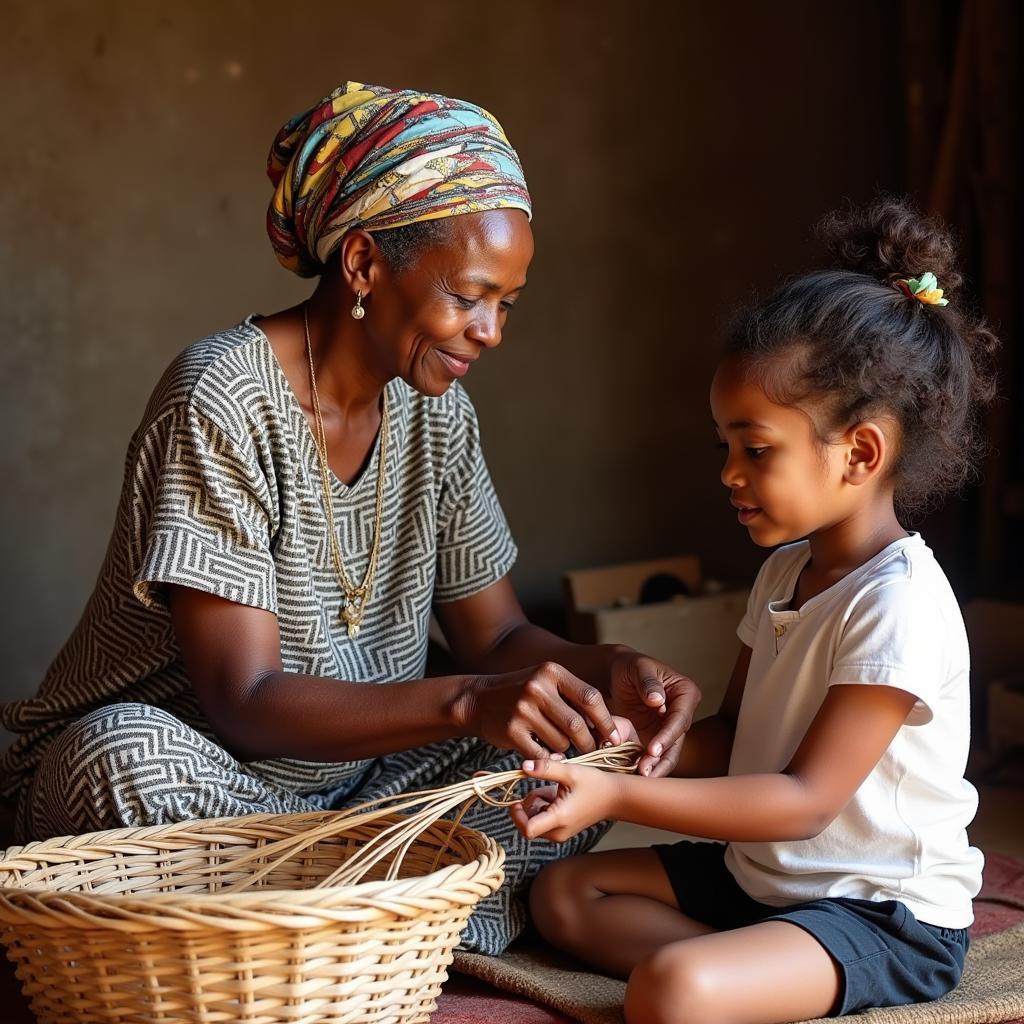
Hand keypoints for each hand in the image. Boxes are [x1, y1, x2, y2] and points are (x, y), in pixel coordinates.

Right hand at [461, 662, 619, 759]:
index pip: (590, 697)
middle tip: (591, 749)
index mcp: (551, 672)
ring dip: (565, 750)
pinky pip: (541, 754)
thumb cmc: (521, 693)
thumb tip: (607, 727)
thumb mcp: (545, 682)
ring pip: (561, 742)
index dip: (607, 721)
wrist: (477, 700)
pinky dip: (548, 758)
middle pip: (577, 724)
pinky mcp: (511, 731)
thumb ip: (573, 697)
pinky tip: (543, 752)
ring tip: (557, 743)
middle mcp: (537, 687)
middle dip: (589, 742)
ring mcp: (523, 709)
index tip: (614, 737)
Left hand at [509, 756, 620, 841]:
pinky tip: (558, 794)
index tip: (516, 799)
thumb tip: (523, 766)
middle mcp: (558, 831)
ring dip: (538, 803)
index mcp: (559, 818)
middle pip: (528, 823)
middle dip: (529, 804)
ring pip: (535, 821)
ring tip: (554, 788)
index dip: (516, 815)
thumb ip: (545, 768)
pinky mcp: (563, 831)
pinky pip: (544, 820)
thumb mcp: (569, 772)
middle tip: (542, 787)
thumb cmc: (595, 784)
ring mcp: (561, 833)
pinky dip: (545, 806)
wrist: (615, 797)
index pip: (527, 829)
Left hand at [609, 652, 701, 776]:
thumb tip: (657, 700)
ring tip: (639, 777)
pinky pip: (653, 757)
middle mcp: (682, 714)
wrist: (616, 675)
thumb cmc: (630, 667)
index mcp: (686, 694)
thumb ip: (648, 683)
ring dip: (655, 767)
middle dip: (662, 758)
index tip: (653, 749)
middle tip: (645, 771)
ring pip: (667, 754)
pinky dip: (645, 766)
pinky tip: (633, 775)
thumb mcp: (638, 668)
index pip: (680, 719)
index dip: (668, 736)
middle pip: (676, 741)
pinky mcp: (656, 740)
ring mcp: (669, 729)